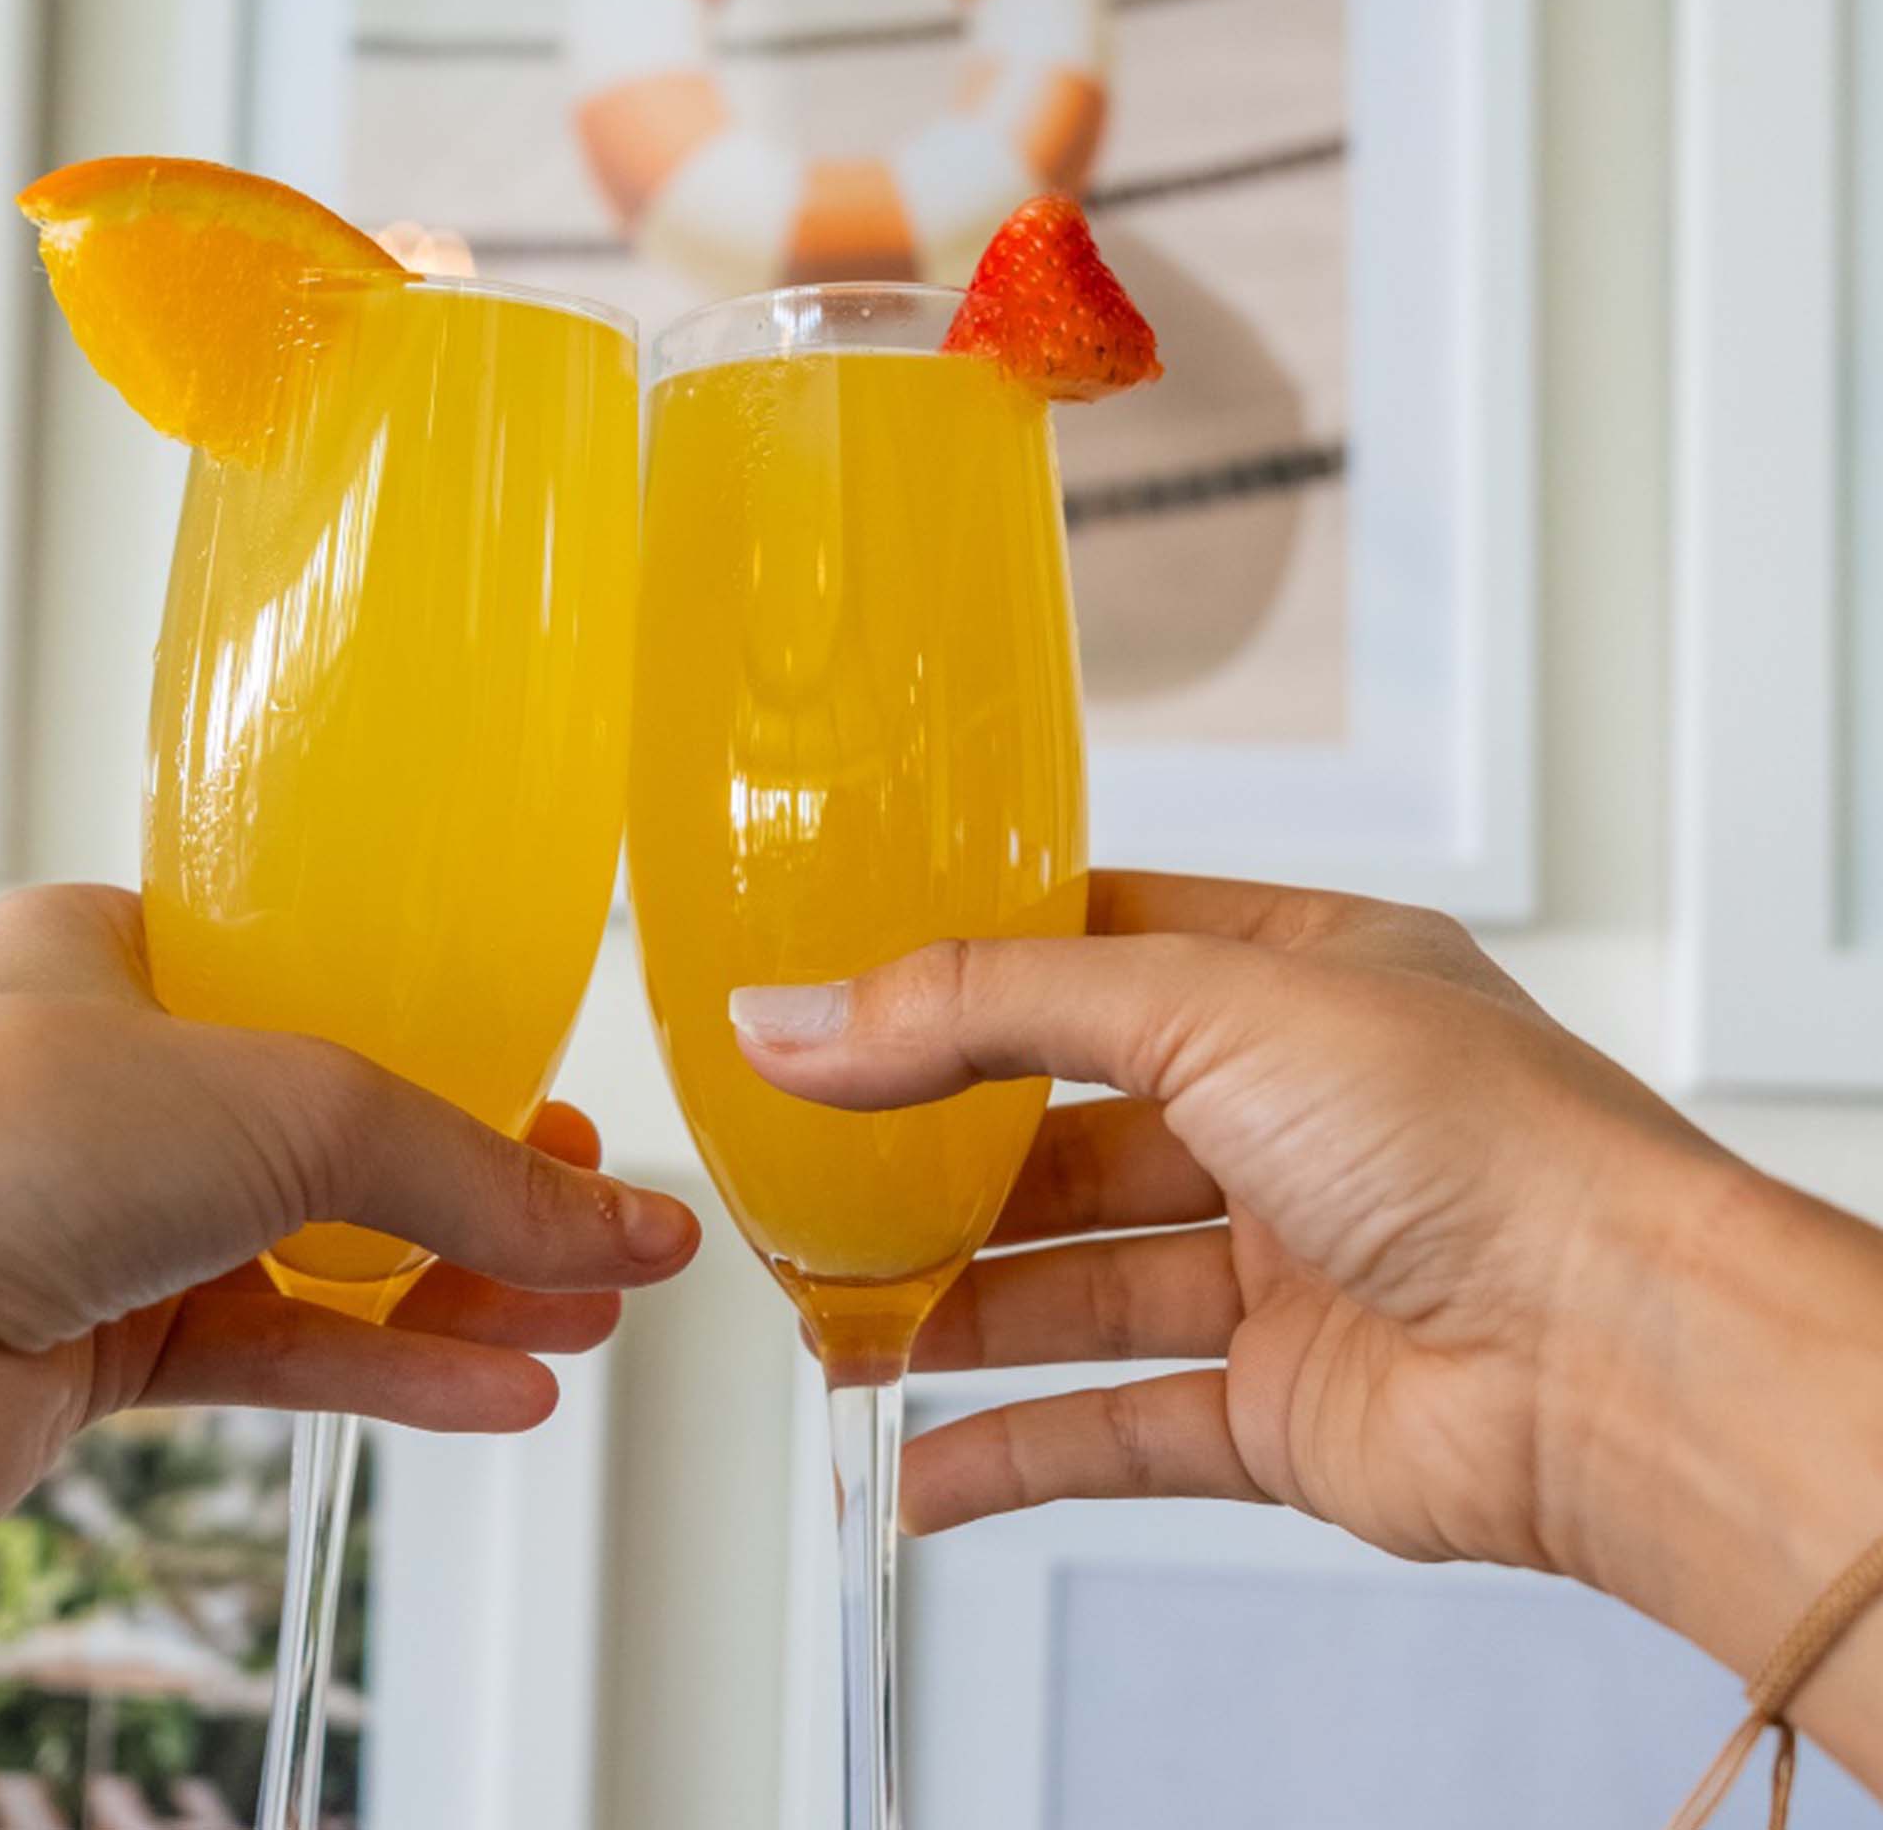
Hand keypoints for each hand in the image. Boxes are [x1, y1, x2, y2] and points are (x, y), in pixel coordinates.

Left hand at [0, 884, 697, 1540]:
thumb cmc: (1, 1140)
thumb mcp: (292, 1103)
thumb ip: (469, 1169)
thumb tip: (624, 1229)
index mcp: (112, 956)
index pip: (307, 982)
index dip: (438, 1036)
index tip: (547, 1086)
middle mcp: (98, 1084)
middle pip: (326, 1134)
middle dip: (470, 1187)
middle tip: (592, 1222)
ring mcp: (92, 1222)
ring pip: (308, 1257)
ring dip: (450, 1292)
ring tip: (588, 1320)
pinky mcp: (89, 1350)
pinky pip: (270, 1350)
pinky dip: (384, 1370)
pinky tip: (499, 1391)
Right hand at [729, 873, 1876, 1594]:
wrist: (1621, 1362)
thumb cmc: (1482, 1145)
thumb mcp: (1202, 1004)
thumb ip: (981, 1009)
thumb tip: (799, 1020)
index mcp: (1304, 981)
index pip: (1098, 952)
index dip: (967, 974)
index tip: (839, 1001)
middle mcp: (1296, 1120)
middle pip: (1068, 1136)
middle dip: (938, 1166)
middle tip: (810, 1181)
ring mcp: (1289, 1269)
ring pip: (1079, 1284)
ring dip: (955, 1311)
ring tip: (831, 1329)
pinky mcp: (1285, 1409)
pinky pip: (1118, 1426)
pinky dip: (1014, 1450)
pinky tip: (916, 1466)